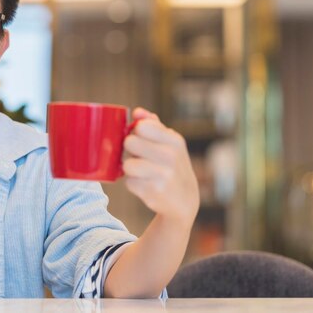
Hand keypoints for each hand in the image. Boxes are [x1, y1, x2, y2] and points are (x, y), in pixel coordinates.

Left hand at [122, 108, 199, 224]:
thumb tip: (137, 112)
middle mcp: (170, 156)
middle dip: (131, 150)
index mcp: (174, 140)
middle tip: (140, 157)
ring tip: (142, 172)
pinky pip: (129, 182)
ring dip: (130, 169)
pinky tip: (146, 184)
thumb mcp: (170, 143)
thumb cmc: (172, 165)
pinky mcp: (153, 193)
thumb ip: (153, 125)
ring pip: (127, 164)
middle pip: (130, 143)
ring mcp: (162, 175)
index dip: (136, 133)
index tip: (142, 140)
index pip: (141, 126)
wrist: (185, 200)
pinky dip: (134, 184)